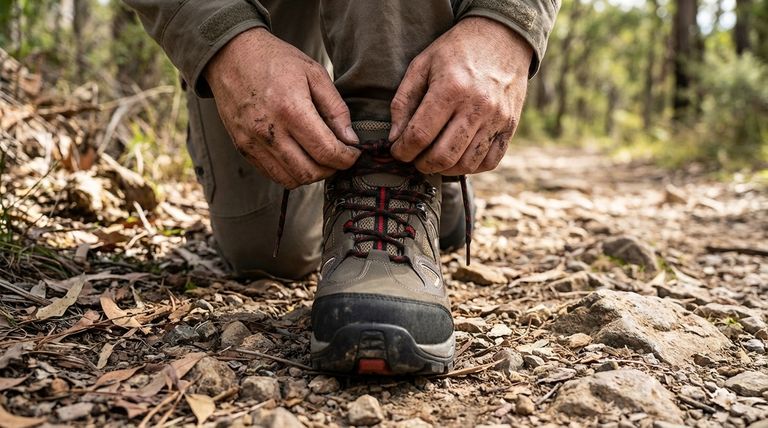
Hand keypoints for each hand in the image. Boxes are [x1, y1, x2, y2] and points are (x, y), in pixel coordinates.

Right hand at [205, 28, 359, 188]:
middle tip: (338, 157)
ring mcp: (253, 142)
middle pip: (310, 172)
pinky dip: (291, 172)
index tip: (353, 153)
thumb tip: (350, 139)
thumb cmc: (275, 60)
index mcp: (291, 109)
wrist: (231, 55)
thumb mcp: (314, 73)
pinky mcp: (243, 148)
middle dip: (331, 170)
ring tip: (318, 157)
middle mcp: (269, 131)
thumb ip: (336, 108)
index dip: (346, 158)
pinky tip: (298, 155)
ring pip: (291, 180)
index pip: (326, 151)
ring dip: (311, 174)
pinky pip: (272, 174)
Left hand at [389, 17, 532, 174]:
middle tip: (414, 159)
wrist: (502, 37)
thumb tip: (395, 138)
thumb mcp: (422, 65)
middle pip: (443, 156)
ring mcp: (496, 119)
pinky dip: (471, 167)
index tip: (398, 151)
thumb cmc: (456, 50)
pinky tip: (458, 157)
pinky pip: (490, 162)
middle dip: (421, 165)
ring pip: (466, 164)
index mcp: (450, 89)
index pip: (419, 135)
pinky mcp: (510, 126)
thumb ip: (403, 101)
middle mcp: (476, 106)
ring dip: (445, 169)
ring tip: (434, 158)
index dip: (403, 150)